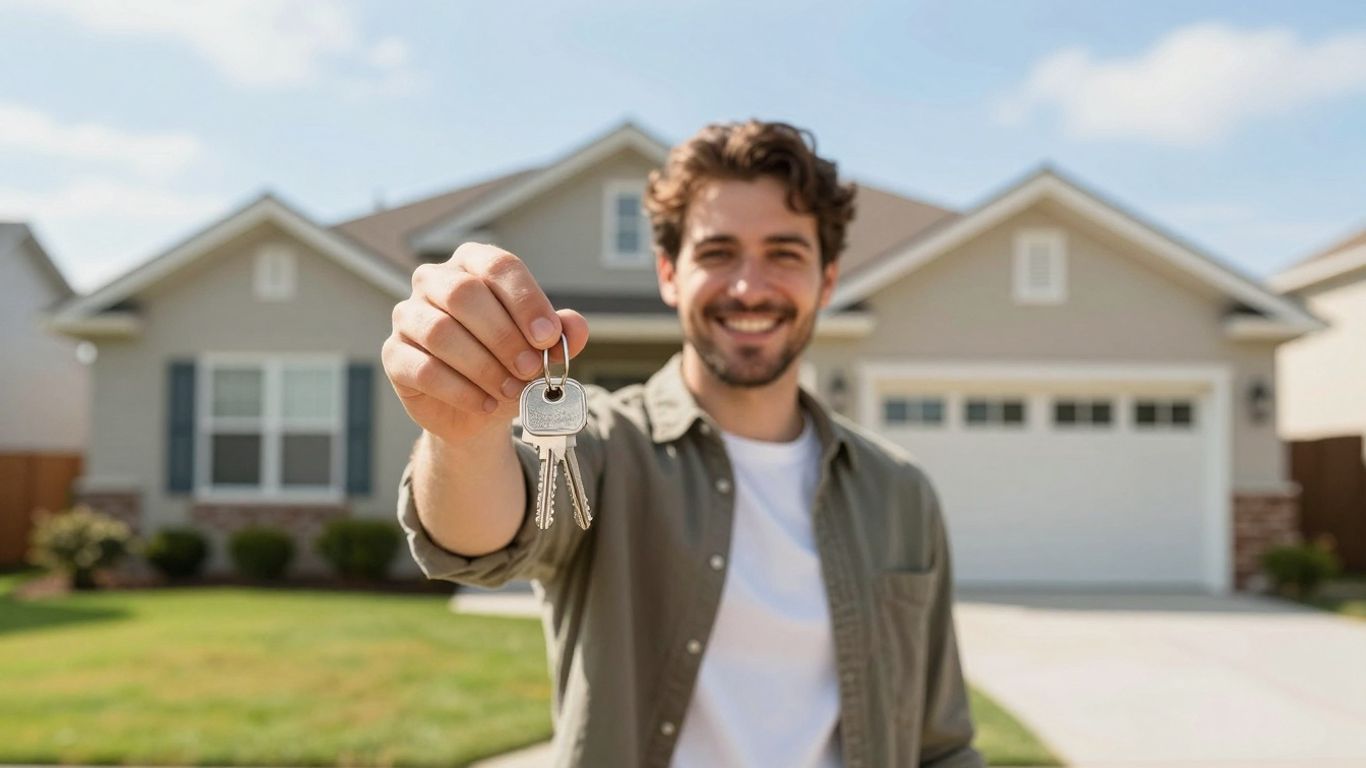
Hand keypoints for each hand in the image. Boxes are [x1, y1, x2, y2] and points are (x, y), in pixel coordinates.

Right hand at [383, 243, 589, 443]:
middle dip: (504, 335)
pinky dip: (460, 390)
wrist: (479, 408)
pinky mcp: (394, 355)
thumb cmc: (510, 363)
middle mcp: (435, 281)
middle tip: (530, 368)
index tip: (548, 337)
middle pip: (463, 294)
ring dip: (483, 366)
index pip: (497, 266)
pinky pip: (423, 369)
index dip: (525, 300)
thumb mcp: (542, 348)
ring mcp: (408, 316)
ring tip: (511, 390)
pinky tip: (485, 404)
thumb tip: (575, 327)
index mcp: (473, 264)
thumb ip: (562, 333)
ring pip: (440, 332)